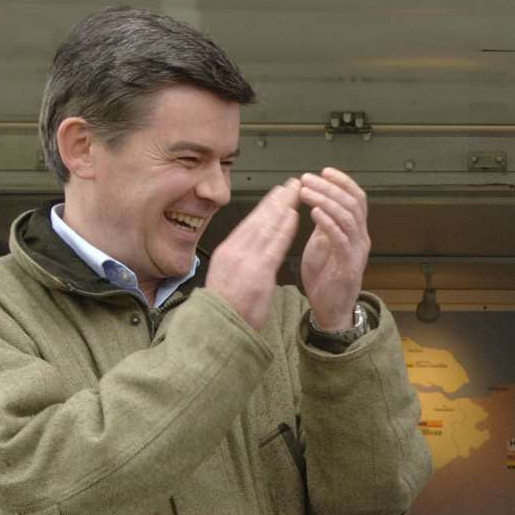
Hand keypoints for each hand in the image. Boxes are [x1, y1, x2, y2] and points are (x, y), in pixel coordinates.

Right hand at [207, 178, 301, 330]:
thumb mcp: (226, 278)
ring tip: (295, 192)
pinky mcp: (258, 272)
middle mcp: (234, 252)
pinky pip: (274, 245)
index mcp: (226, 253)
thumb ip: (240, 262)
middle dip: (276, 199)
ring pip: (267, 226)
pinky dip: (284, 228)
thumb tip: (251, 250)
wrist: (219, 330)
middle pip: (258, 219)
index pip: (249, 223)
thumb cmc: (226, 310)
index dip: (265, 206)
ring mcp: (246, 261)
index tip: (276, 194)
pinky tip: (293, 215)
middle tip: (290, 184)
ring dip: (283, 206)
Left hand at [298, 168, 370, 329]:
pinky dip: (327, 223)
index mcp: (355, 231)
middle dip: (330, 187)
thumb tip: (318, 200)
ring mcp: (356, 252)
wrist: (330, 310)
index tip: (325, 171)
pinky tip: (314, 213)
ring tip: (306, 191)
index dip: (343, 182)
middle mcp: (360, 239)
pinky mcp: (348, 266)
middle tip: (308, 178)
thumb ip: (324, 223)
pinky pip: (341, 239)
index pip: (356, 198)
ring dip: (325, 200)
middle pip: (353, 203)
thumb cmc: (325, 278)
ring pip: (348, 217)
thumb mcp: (322, 244)